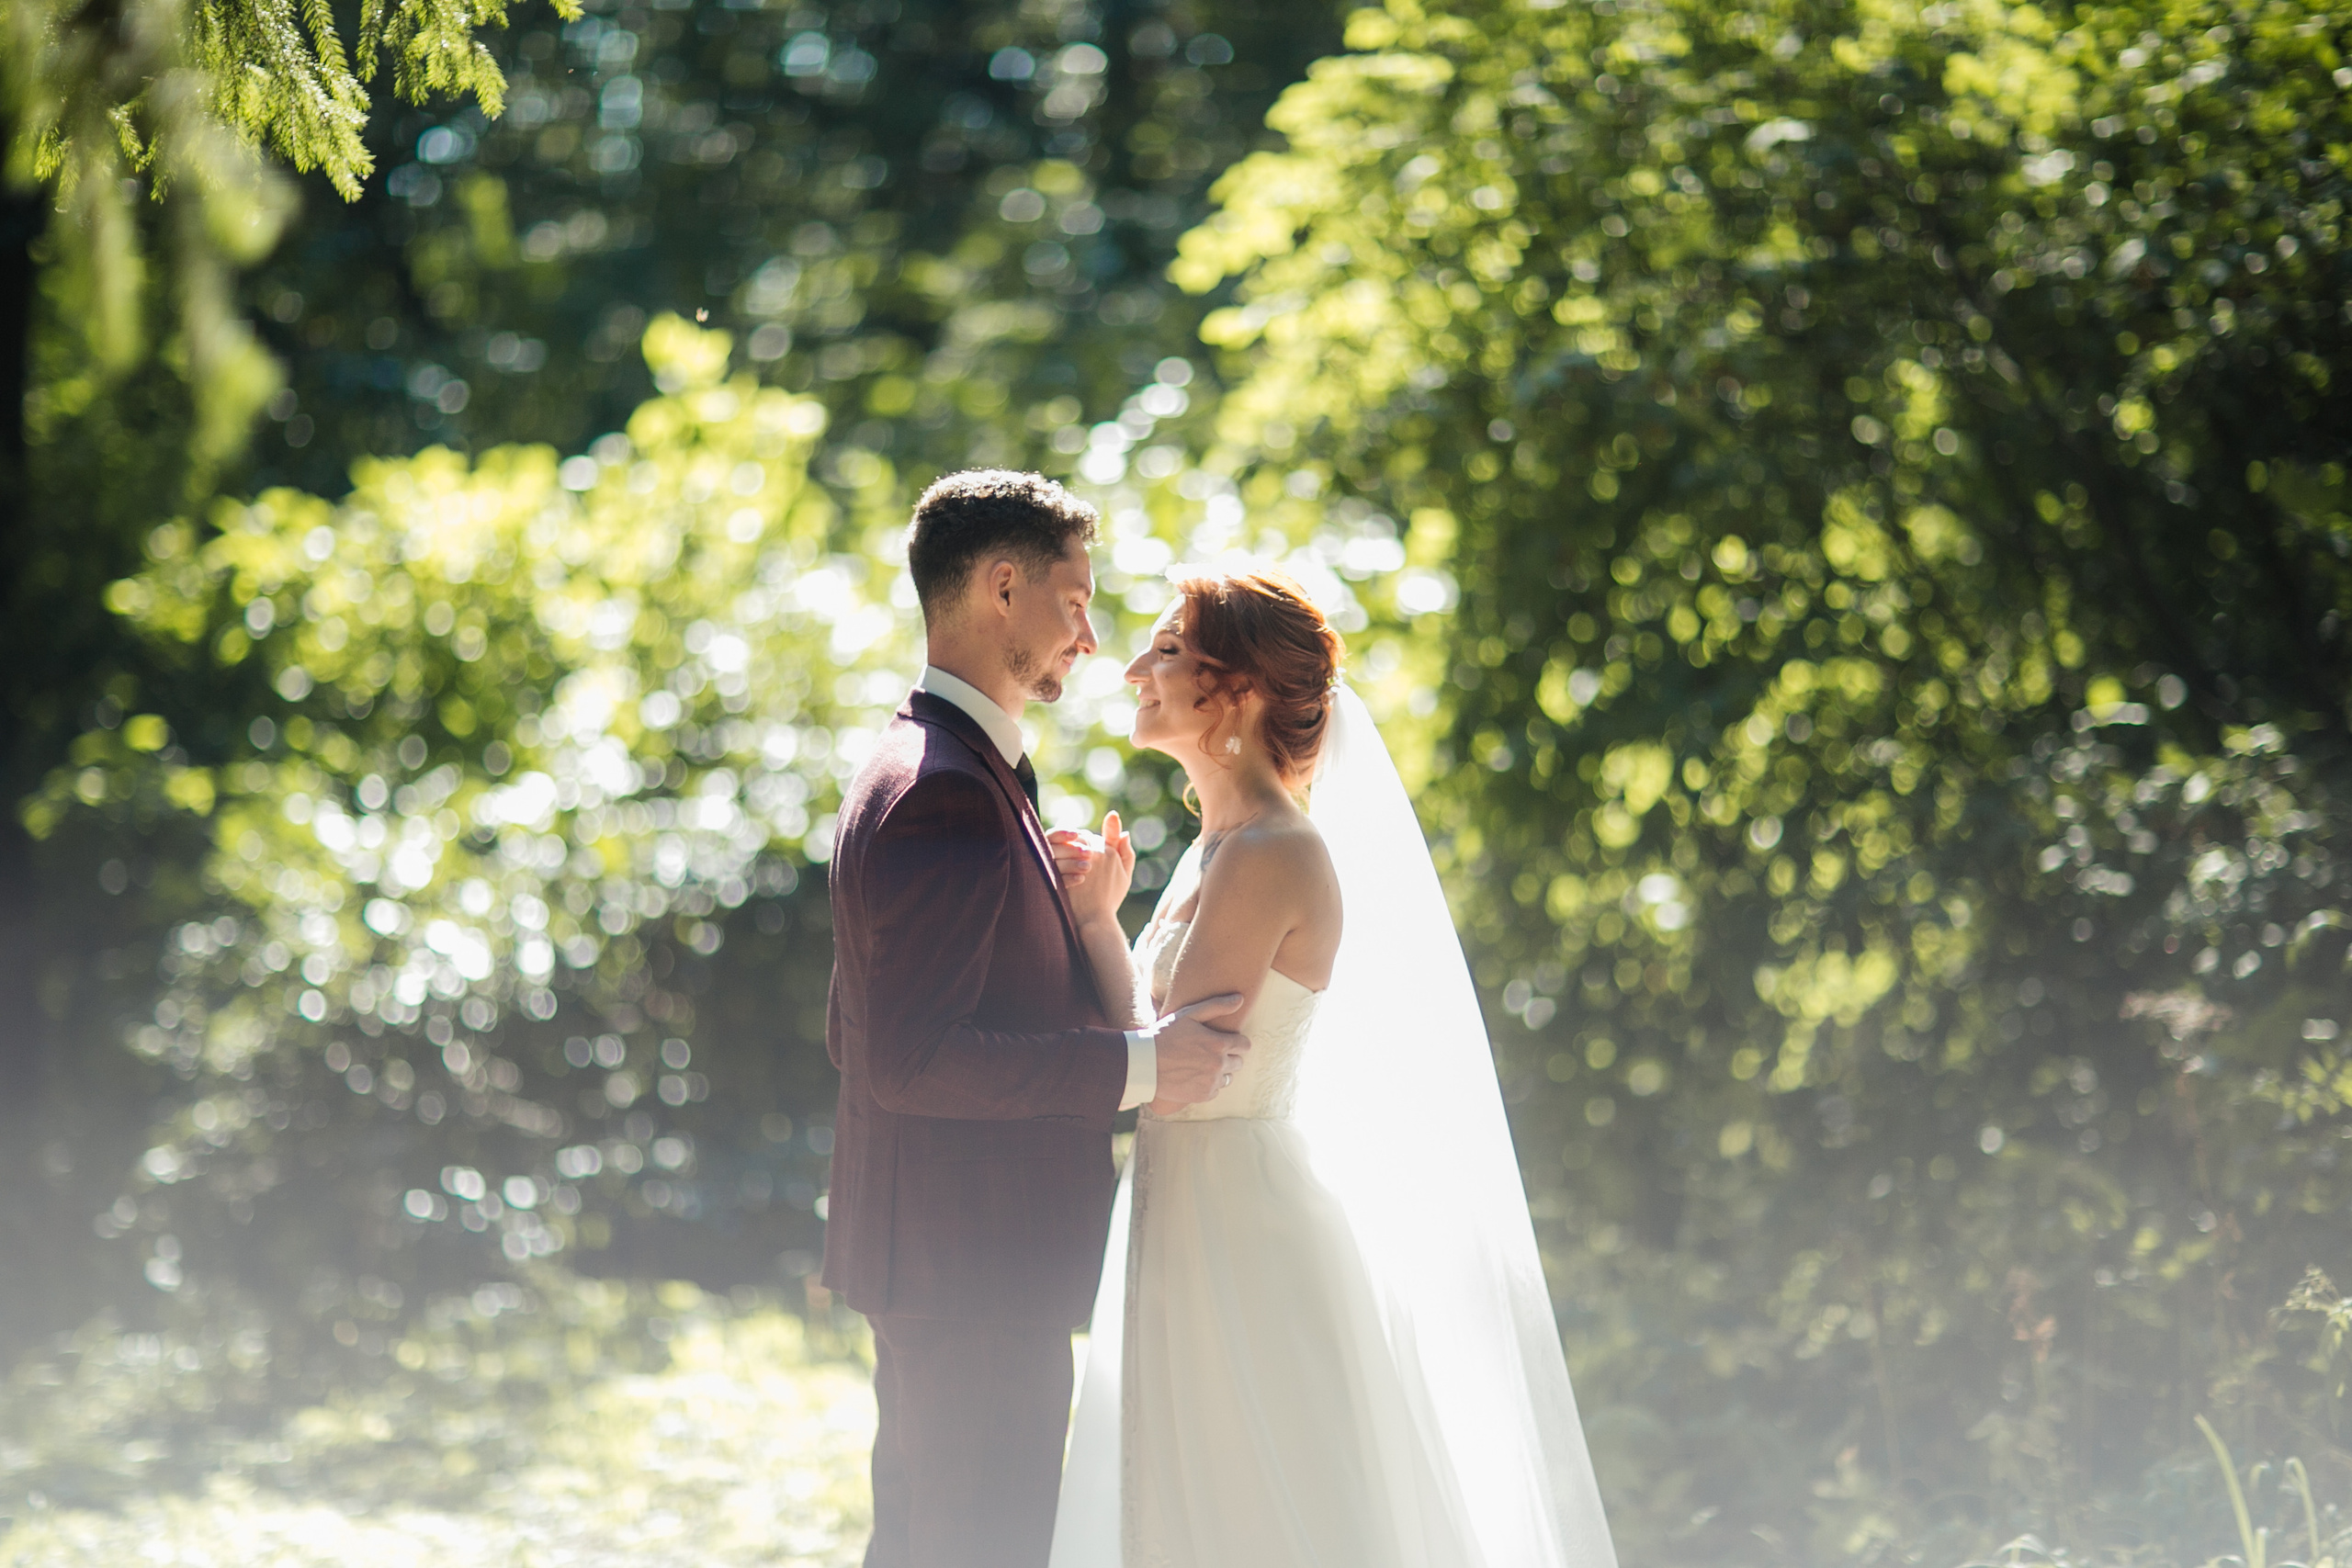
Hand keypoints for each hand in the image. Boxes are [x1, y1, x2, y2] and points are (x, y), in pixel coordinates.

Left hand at [1053, 811, 1133, 927]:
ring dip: (1067, 847)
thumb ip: (1127, 852)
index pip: (1094, 837)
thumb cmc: (1111, 898)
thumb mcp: (1125, 875)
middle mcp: (1096, 853)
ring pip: (1070, 843)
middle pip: (1081, 837)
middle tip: (1074, 855)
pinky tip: (1059, 864)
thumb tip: (1125, 832)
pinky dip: (1059, 855)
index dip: (1087, 842)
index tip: (1085, 852)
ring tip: (1065, 858)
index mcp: (1110, 852)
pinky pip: (1060, 852)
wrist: (1095, 918)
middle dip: (1077, 843)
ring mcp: (1079, 860)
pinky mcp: (1066, 868)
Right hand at [1148, 992, 1249, 1110]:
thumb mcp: (1189, 1014)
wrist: (1144, 1063)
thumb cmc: (1164, 1035)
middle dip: (1228, 1057)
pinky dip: (1208, 1085)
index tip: (1225, 1041)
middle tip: (1209, 1052)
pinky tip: (1193, 1076)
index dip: (1236, 1042)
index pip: (1245, 1045)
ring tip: (1200, 1065)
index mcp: (1219, 1044)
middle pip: (1238, 1063)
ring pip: (1228, 1078)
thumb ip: (1216, 1006)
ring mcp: (1211, 1082)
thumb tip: (1240, 999)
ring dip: (1219, 1072)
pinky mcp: (1203, 1095)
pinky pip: (1215, 1091)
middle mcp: (1219, 1064)